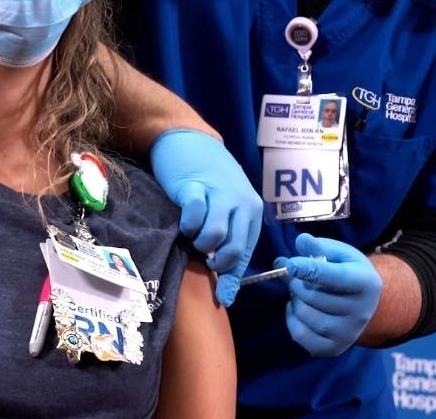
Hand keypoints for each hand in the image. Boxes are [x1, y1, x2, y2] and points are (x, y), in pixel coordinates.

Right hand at [150, 129, 261, 306]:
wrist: (188, 139)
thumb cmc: (207, 178)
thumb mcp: (225, 207)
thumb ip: (227, 241)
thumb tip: (225, 292)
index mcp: (251, 211)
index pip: (245, 253)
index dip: (233, 278)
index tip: (222, 297)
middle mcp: (241, 203)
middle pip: (233, 249)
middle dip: (216, 260)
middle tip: (203, 252)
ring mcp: (220, 194)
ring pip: (215, 236)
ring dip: (201, 242)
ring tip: (193, 233)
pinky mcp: (195, 187)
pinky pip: (195, 217)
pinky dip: (188, 224)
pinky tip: (183, 220)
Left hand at [275, 233, 381, 356]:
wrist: (364, 301)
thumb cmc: (348, 271)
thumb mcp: (339, 253)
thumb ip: (319, 246)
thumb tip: (300, 242)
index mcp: (364, 282)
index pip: (334, 277)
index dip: (309, 270)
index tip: (291, 264)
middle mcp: (360, 312)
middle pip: (314, 297)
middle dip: (297, 283)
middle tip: (296, 276)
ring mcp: (348, 333)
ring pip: (306, 315)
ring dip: (295, 300)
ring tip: (300, 292)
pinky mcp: (335, 348)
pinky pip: (301, 336)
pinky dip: (292, 320)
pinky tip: (298, 308)